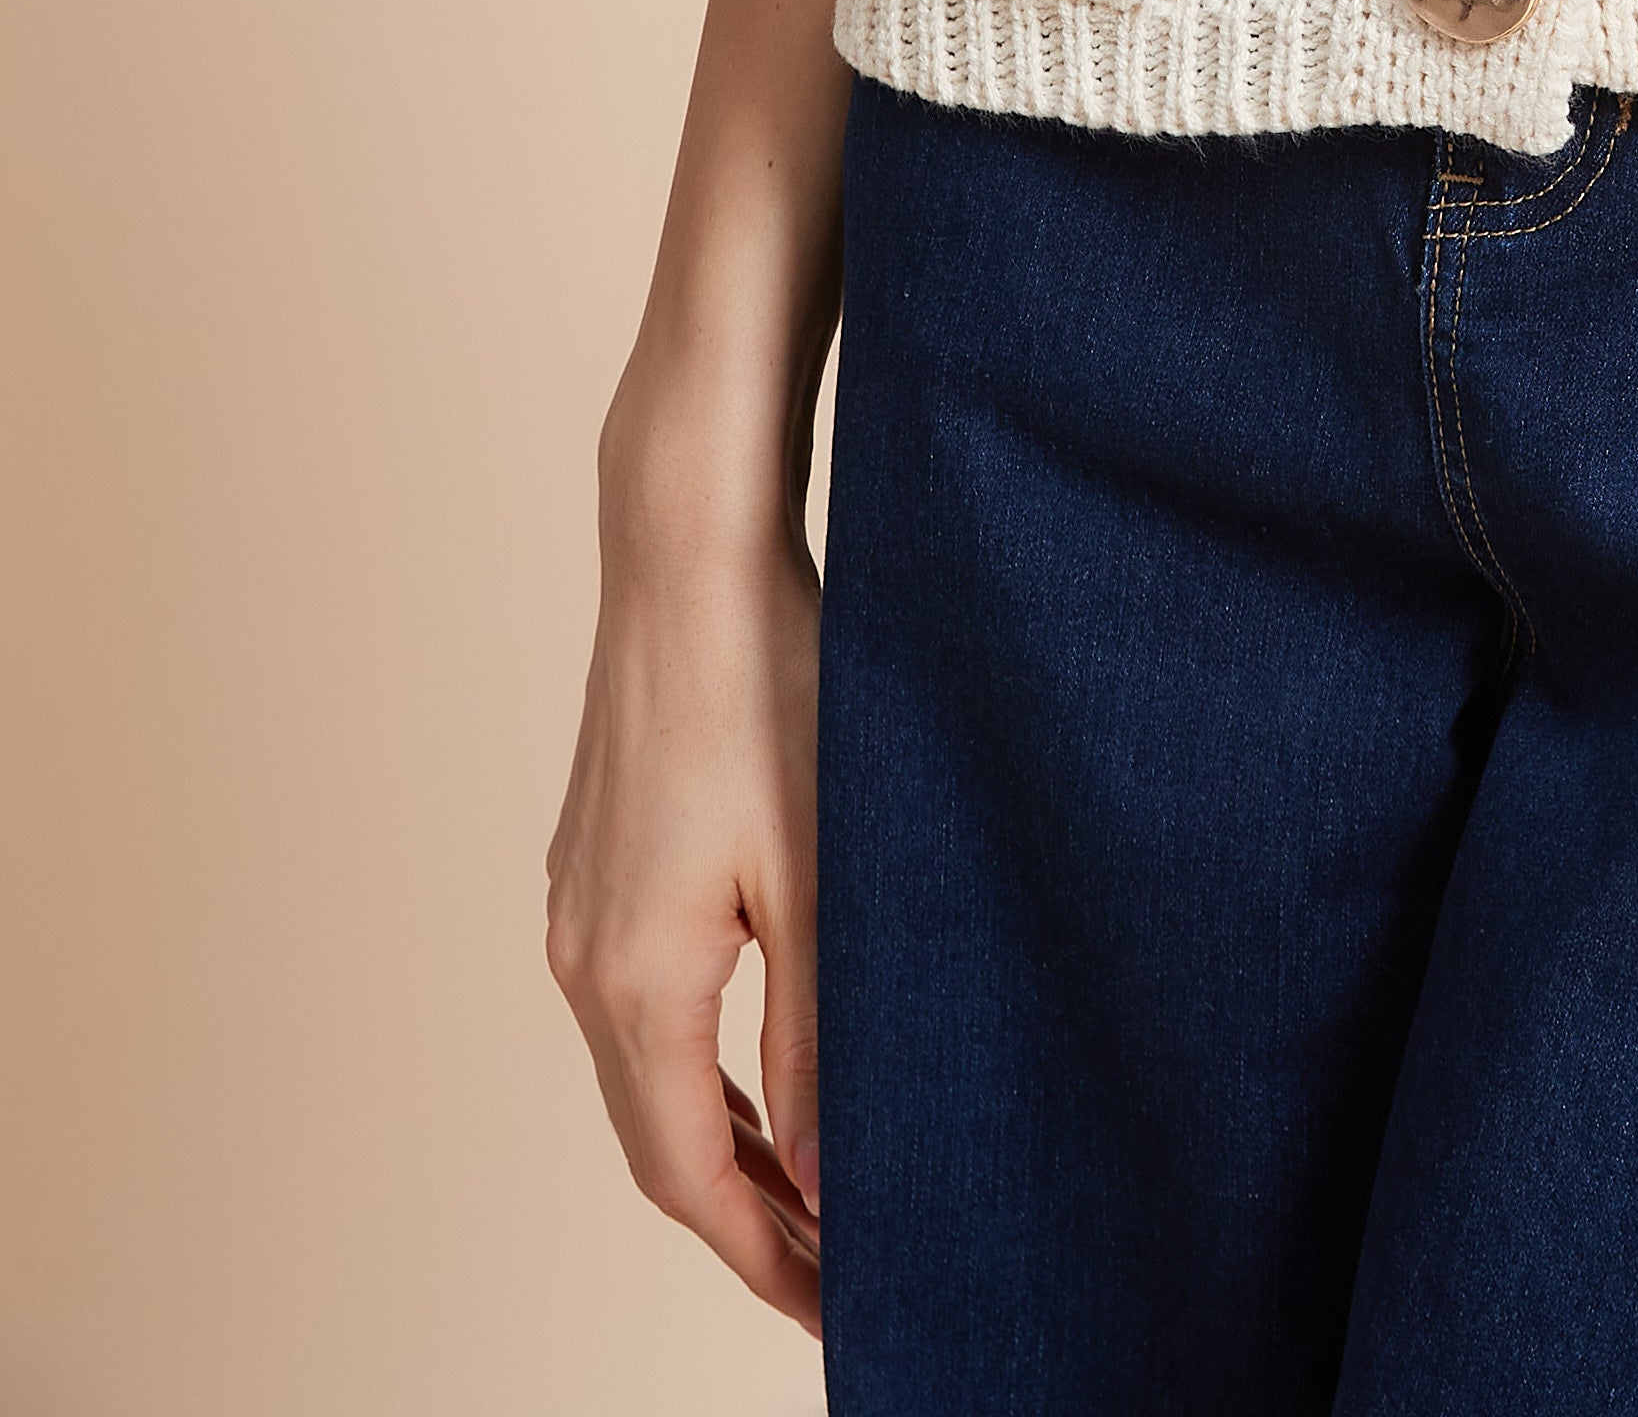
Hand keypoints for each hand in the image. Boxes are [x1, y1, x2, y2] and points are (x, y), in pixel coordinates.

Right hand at [544, 401, 825, 1333]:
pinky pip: (636, 1014)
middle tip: (833, 1278)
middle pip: (657, 1143)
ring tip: (808, 1204)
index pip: (691, 1175)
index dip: (759, 1258)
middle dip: (743, 1223)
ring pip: (643, 1079)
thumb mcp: (822, 877)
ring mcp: (576, 909)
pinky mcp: (592, 866)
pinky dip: (696, 1073)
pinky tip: (755, 1084)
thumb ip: (818, 1039)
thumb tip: (826, 1183)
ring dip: (719, 1148)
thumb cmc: (769, 689)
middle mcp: (582, 959)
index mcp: (636, 979)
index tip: (834, 1311)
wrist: (688, 554)